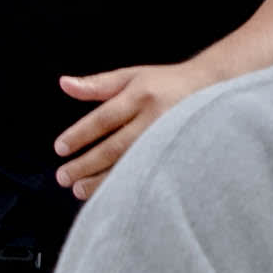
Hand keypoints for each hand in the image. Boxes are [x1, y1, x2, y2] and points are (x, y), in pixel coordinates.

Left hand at [51, 54, 215, 197]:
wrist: (212, 89)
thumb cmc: (163, 83)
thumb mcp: (131, 76)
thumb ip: (97, 84)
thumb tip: (63, 84)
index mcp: (141, 95)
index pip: (104, 119)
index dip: (80, 134)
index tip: (59, 148)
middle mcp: (156, 119)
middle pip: (115, 147)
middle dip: (86, 164)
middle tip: (63, 177)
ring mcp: (169, 140)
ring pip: (132, 166)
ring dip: (102, 181)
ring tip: (78, 190)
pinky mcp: (179, 156)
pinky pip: (149, 175)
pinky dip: (127, 187)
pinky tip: (110, 197)